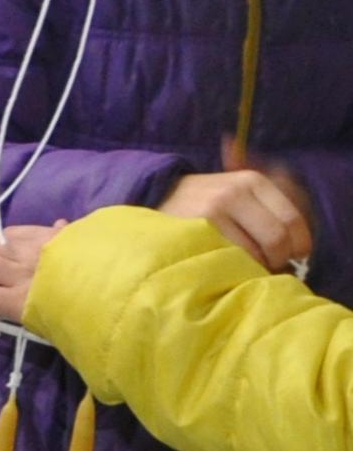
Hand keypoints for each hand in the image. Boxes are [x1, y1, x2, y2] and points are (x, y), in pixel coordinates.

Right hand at [163, 152, 312, 272]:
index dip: (299, 243)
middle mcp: (235, 192)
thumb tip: (299, 235)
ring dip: (254, 266)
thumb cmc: (202, 201)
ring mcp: (213, 211)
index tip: (294, 256)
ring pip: (253, 253)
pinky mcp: (195, 231)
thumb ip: (269, 203)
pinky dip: (232, 269)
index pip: (292, 218)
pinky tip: (224, 267)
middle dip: (278, 258)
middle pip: (276, 238)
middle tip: (268, 266)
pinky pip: (228, 259)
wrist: (152, 198)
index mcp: (252, 181)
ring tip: (243, 267)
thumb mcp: (235, 188)